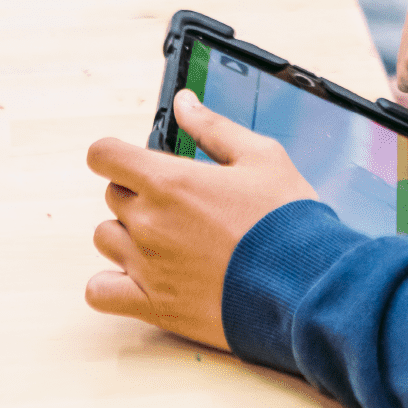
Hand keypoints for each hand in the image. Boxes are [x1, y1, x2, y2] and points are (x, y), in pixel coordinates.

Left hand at [84, 89, 317, 349]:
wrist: (306, 285)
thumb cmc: (288, 219)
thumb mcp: (262, 157)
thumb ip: (214, 127)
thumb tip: (184, 102)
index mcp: (171, 181)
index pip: (104, 155)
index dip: (116, 153)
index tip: (135, 161)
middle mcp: (149, 222)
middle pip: (113, 195)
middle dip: (139, 192)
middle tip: (182, 203)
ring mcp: (146, 266)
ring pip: (107, 239)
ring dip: (128, 234)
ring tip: (170, 239)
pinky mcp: (153, 306)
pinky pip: (100, 291)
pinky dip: (112, 283)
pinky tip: (141, 277)